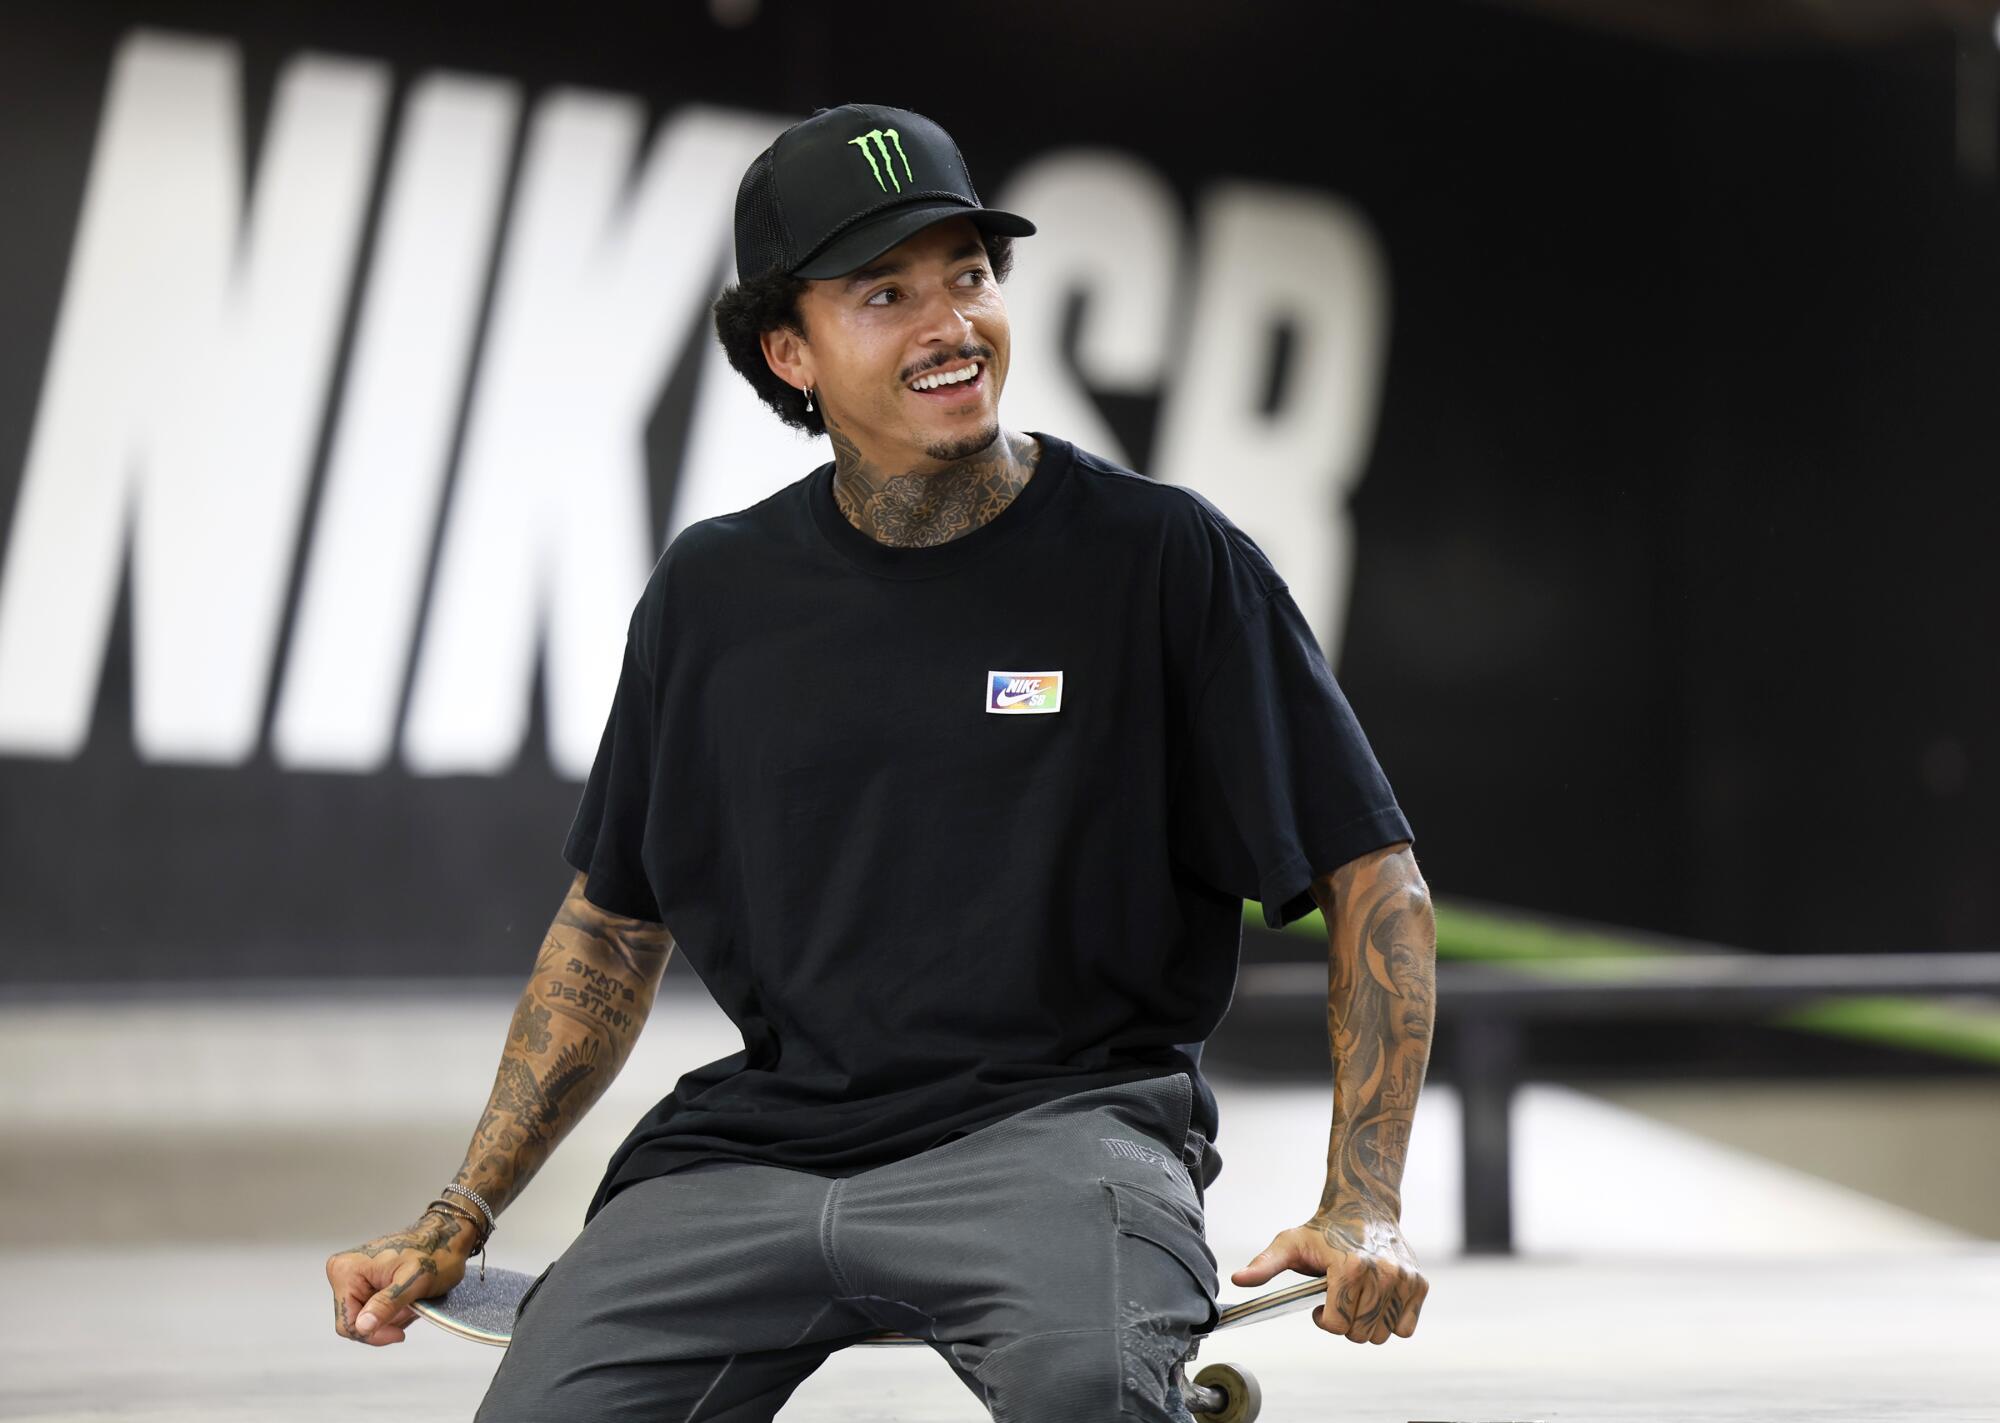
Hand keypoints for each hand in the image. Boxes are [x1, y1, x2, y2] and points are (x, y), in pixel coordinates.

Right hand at [325, 1209, 474, 1346]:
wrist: (446, 1237)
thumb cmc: (435, 1253)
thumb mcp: (414, 1282)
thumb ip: (387, 1305)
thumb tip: (362, 1326)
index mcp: (347, 1271)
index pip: (348, 1324)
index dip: (374, 1334)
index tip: (400, 1333)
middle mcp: (344, 1273)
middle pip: (357, 1323)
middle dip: (387, 1322)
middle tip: (411, 1307)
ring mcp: (354, 1277)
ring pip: (368, 1318)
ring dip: (392, 1317)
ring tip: (412, 1300)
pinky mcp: (365, 1282)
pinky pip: (374, 1310)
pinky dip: (393, 1311)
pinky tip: (408, 1299)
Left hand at [1230, 1209, 1427, 1344]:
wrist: (1364, 1206)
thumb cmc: (1324, 1230)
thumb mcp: (1289, 1243)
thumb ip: (1265, 1264)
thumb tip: (1238, 1280)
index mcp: (1350, 1265)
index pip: (1338, 1325)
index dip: (1325, 1320)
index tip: (1321, 1304)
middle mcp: (1383, 1272)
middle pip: (1360, 1334)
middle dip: (1345, 1323)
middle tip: (1339, 1299)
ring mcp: (1404, 1278)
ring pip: (1383, 1334)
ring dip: (1367, 1324)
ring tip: (1357, 1299)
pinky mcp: (1419, 1284)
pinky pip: (1405, 1328)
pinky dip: (1391, 1322)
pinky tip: (1377, 1301)